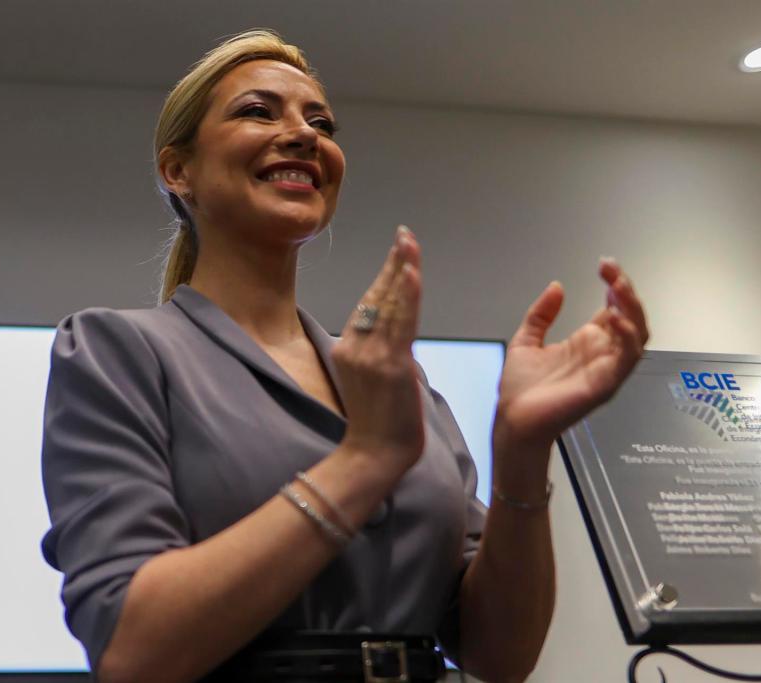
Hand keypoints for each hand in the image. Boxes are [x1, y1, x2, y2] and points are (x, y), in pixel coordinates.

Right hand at [331, 226, 423, 472]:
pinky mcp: (390, 366)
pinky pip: (401, 324)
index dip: (385, 275)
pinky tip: (412, 273)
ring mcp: (371, 355)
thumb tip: (400, 336)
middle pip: (377, 296)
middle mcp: (355, 347)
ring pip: (390, 304)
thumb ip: (383, 353)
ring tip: (409, 242)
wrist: (373, 456)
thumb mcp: (373, 380)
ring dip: (401, 270)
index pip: (369, 303)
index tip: (398, 252)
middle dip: (393, 263)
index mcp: (348, 348)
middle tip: (405, 234)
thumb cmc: (378, 425)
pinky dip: (407, 296)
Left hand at [494, 258, 648, 456]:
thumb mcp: (526, 340)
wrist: (513, 420)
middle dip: (627, 291)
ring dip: (633, 309)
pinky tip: (614, 317)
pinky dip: (628, 336)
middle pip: (631, 317)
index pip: (614, 309)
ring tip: (618, 287)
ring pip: (638, 335)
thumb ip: (542, 314)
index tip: (605, 265)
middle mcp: (602, 354)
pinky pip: (628, 358)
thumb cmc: (521, 389)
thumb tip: (556, 286)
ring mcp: (607, 369)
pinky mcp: (606, 384)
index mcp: (587, 342)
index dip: (615, 285)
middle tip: (611, 270)